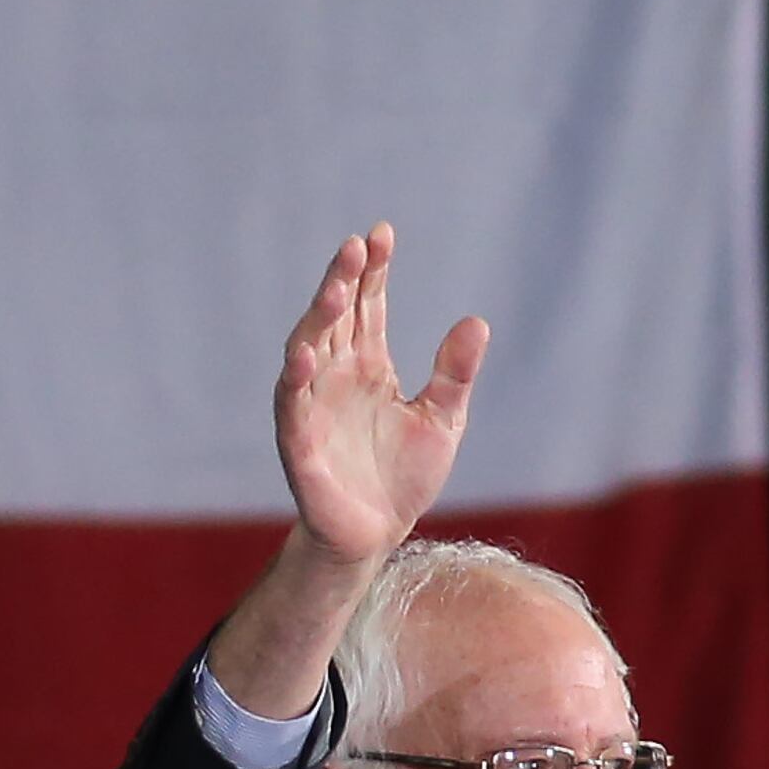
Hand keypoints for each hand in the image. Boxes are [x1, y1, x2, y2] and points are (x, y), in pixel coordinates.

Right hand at [274, 225, 486, 567]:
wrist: (377, 536)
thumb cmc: (403, 476)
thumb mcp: (444, 419)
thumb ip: (453, 373)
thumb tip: (476, 321)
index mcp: (368, 365)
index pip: (367, 306)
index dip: (372, 271)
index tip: (382, 233)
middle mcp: (335, 376)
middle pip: (334, 318)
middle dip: (343, 281)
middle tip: (357, 246)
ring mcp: (314, 405)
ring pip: (307, 350)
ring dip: (318, 319)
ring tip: (336, 289)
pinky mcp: (300, 441)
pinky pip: (292, 405)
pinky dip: (295, 380)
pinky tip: (304, 356)